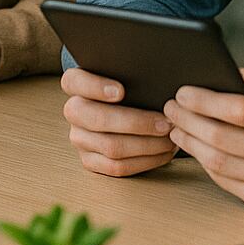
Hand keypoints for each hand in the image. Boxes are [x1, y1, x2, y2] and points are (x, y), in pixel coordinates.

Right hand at [61, 67, 177, 175]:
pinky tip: (162, 152)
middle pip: (96, 119)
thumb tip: (159, 85)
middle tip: (165, 123)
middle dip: (136, 123)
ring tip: (170, 138)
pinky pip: (117, 167)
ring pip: (111, 146)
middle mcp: (73, 112)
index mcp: (75, 85)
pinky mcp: (89, 161)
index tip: (121, 91)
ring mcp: (79, 138)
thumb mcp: (127, 78)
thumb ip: (133, 77)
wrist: (123, 114)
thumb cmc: (131, 91)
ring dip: (147, 145)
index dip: (95, 87)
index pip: (74, 82)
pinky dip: (145, 161)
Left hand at [164, 66, 243, 212]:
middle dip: (187, 121)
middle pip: (220, 139)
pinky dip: (205, 164)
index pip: (238, 111)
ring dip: (189, 143)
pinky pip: (227, 182)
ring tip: (176, 127)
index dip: (204, 102)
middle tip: (170, 108)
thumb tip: (217, 73)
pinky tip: (196, 148)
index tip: (182, 93)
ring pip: (218, 163)